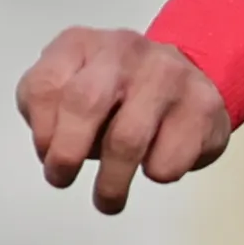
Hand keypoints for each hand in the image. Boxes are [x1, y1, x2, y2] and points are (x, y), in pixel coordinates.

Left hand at [17, 25, 234, 216]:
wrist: (185, 76)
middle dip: (68, 154)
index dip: (41, 132)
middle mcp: (124, 50)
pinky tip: (155, 161)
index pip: (44, 86)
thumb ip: (45, 111)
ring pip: (128, 138)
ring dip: (111, 182)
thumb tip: (51, 149)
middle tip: (63, 180)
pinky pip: (169, 158)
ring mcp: (167, 73)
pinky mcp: (202, 105)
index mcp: (80, 45)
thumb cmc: (114, 93)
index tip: (48, 157)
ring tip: (108, 199)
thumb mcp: (67, 88)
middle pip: (84, 102)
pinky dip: (156, 174)